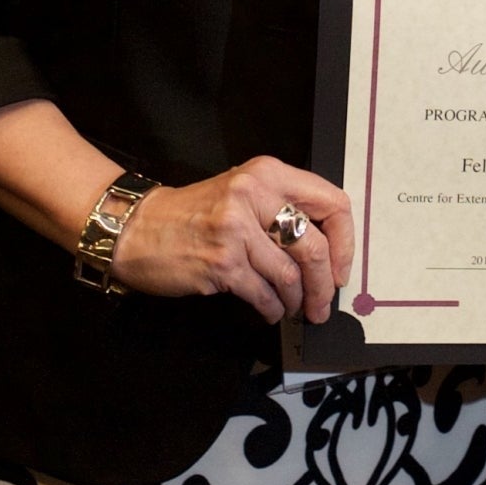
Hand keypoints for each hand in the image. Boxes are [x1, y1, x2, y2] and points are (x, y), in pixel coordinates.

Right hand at [109, 156, 354, 323]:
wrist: (140, 227)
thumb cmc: (195, 214)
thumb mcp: (244, 192)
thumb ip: (284, 209)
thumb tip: (329, 253)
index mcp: (268, 173)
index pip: (332, 203)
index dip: (345, 242)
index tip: (341, 268)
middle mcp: (255, 194)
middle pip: (314, 246)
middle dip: (325, 284)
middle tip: (323, 305)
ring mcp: (237, 230)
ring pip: (291, 276)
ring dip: (298, 301)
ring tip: (294, 309)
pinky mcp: (222, 263)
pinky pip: (265, 295)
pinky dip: (273, 309)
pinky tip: (270, 311)